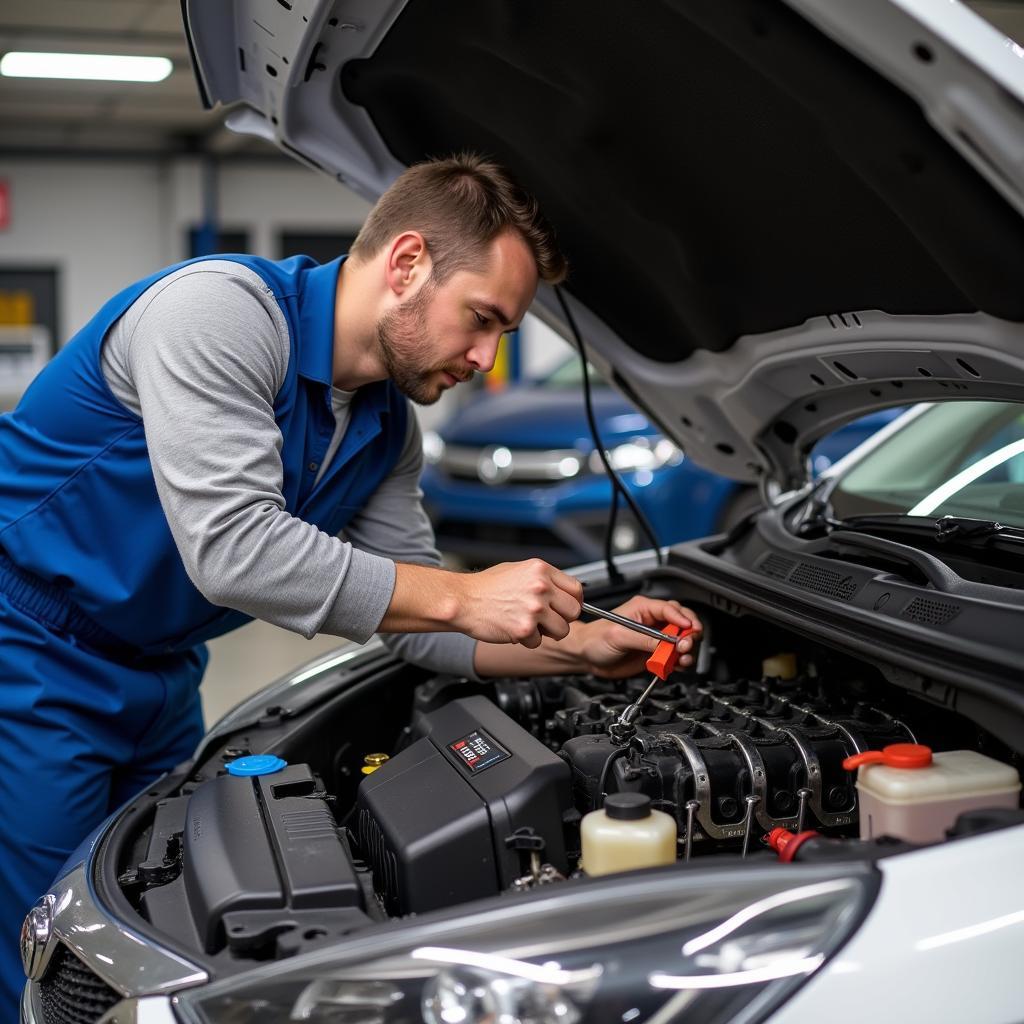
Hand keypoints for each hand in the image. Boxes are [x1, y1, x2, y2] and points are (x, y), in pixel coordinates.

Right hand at [451, 558, 583, 648]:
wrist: (462, 600)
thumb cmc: (486, 587)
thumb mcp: (518, 570)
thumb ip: (543, 579)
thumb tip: (562, 591)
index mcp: (541, 570)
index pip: (576, 589)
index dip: (573, 602)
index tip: (566, 608)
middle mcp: (541, 587)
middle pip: (573, 611)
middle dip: (562, 619)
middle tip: (547, 619)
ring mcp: (534, 609)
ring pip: (561, 630)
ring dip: (547, 633)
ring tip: (530, 625)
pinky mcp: (524, 629)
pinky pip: (539, 643)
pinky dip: (528, 641)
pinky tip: (514, 629)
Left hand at [577, 595, 702, 678]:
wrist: (586, 656)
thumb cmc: (595, 639)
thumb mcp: (618, 636)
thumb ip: (644, 638)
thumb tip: (665, 642)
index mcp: (643, 608)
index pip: (671, 609)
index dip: (683, 619)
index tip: (690, 629)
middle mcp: (653, 621)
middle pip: (682, 623)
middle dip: (689, 634)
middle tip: (685, 646)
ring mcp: (656, 638)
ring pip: (682, 640)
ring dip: (687, 650)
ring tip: (682, 658)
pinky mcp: (656, 653)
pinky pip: (675, 656)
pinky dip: (680, 661)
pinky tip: (677, 665)